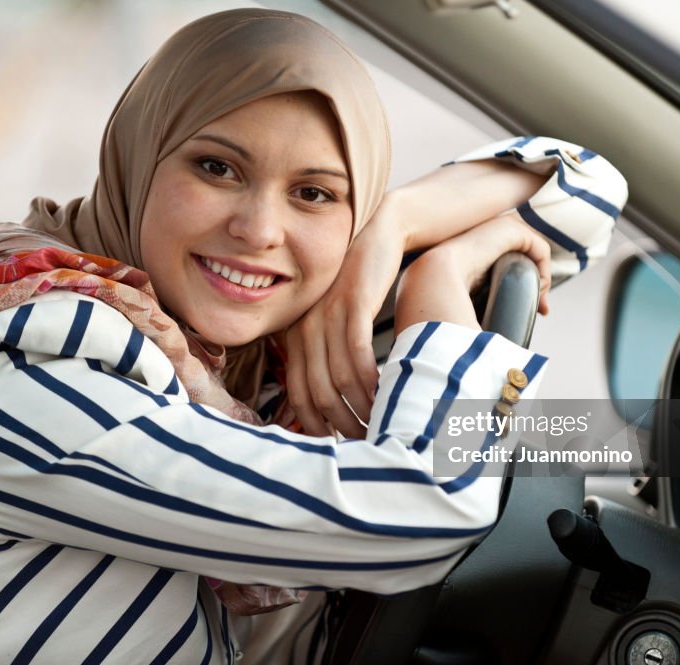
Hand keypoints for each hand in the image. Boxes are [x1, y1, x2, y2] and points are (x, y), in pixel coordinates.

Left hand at [285, 160, 547, 438]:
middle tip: (365, 444)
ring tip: (380, 426)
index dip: (317, 425)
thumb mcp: (332, 319)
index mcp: (294, 333)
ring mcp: (324, 313)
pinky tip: (386, 394)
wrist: (377, 232)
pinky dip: (371, 379)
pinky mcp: (350, 301)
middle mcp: (303, 325)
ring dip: (360, 407)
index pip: (298, 394)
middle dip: (342, 424)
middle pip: (317, 391)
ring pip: (338, 377)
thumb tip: (332, 406)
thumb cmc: (358, 284)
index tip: (338, 447)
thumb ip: (326, 356)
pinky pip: (357, 351)